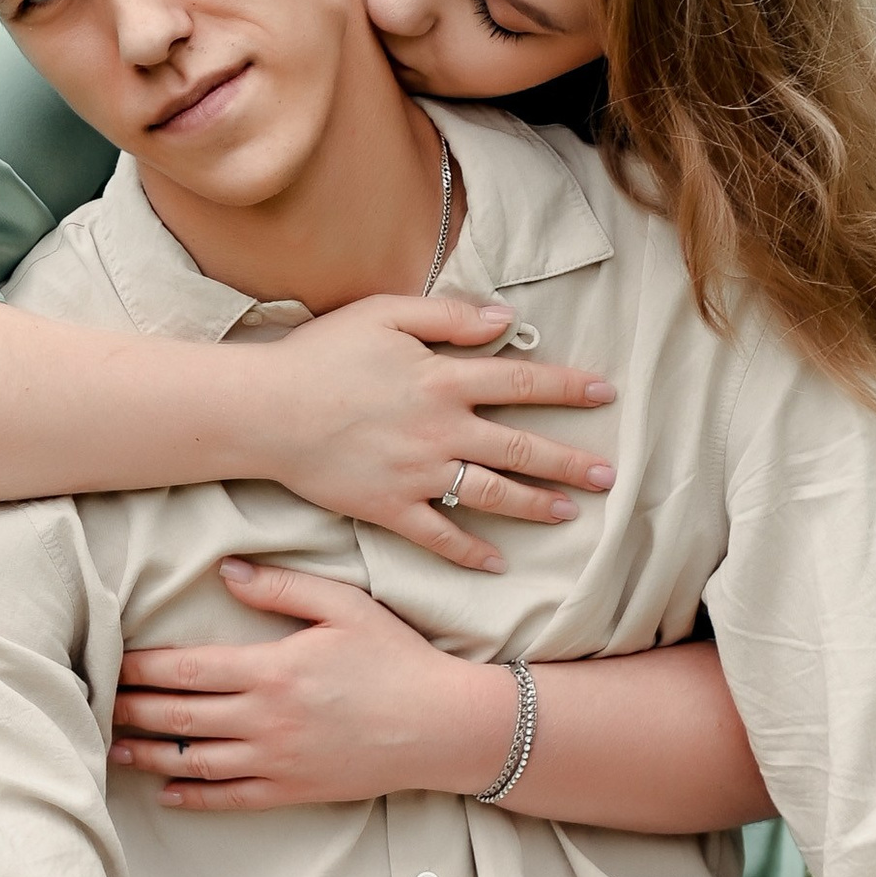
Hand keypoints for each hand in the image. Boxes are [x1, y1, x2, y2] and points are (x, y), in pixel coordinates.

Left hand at [112, 561, 516, 808]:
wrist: (441, 726)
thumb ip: (282, 587)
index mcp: (272, 669)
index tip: (112, 661)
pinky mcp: (293, 790)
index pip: (186, 669)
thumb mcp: (344, 605)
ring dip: (148, 754)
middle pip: (179, 716)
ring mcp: (277, 761)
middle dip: (131, 709)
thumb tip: (227, 572)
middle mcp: (266, 720)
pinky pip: (230, 798)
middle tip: (95, 704)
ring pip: (194, 761)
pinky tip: (166, 790)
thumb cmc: (395, 658)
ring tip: (113, 747)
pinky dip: (192, 795)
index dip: (141, 667)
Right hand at [248, 294, 615, 573]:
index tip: (605, 395)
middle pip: (520, 449)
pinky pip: (438, 536)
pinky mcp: (389, 508)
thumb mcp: (386, 313)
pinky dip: (469, 553)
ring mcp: (417, 475)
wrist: (265, 411)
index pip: (522, 384)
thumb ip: (449, 317)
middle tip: (610, 475)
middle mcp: (440, 431)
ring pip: (490, 496)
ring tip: (568, 513)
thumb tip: (506, 321)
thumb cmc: (321, 353)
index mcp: (443, 381)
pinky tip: (496, 563)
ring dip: (534, 506)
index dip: (567, 388)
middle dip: (569, 463)